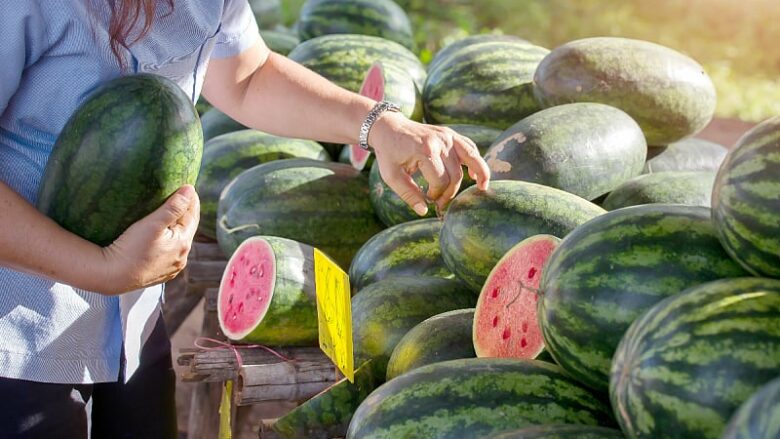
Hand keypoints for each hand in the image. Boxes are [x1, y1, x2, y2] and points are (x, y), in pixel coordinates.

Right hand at [98, 185, 199, 294]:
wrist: (110, 276)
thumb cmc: (130, 248)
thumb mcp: (153, 223)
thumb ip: (173, 206)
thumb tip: (189, 190)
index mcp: (183, 243)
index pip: (192, 215)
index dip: (191, 200)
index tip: (188, 187)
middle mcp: (181, 257)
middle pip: (187, 229)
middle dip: (185, 213)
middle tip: (180, 196)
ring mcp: (171, 268)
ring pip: (178, 242)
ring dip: (176, 228)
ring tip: (170, 214)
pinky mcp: (160, 274)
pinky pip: (168, 253)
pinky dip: (168, 242)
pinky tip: (162, 237)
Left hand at [368, 112, 490, 214]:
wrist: (389, 127)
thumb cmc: (389, 152)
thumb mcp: (391, 175)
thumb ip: (408, 194)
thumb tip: (424, 211)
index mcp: (425, 150)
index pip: (440, 181)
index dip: (436, 195)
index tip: (427, 199)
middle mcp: (440, 141)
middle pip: (455, 175)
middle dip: (449, 192)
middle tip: (440, 203)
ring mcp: (448, 136)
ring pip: (471, 159)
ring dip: (479, 175)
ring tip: (482, 189)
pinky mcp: (450, 134)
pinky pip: (469, 147)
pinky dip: (477, 161)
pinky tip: (477, 175)